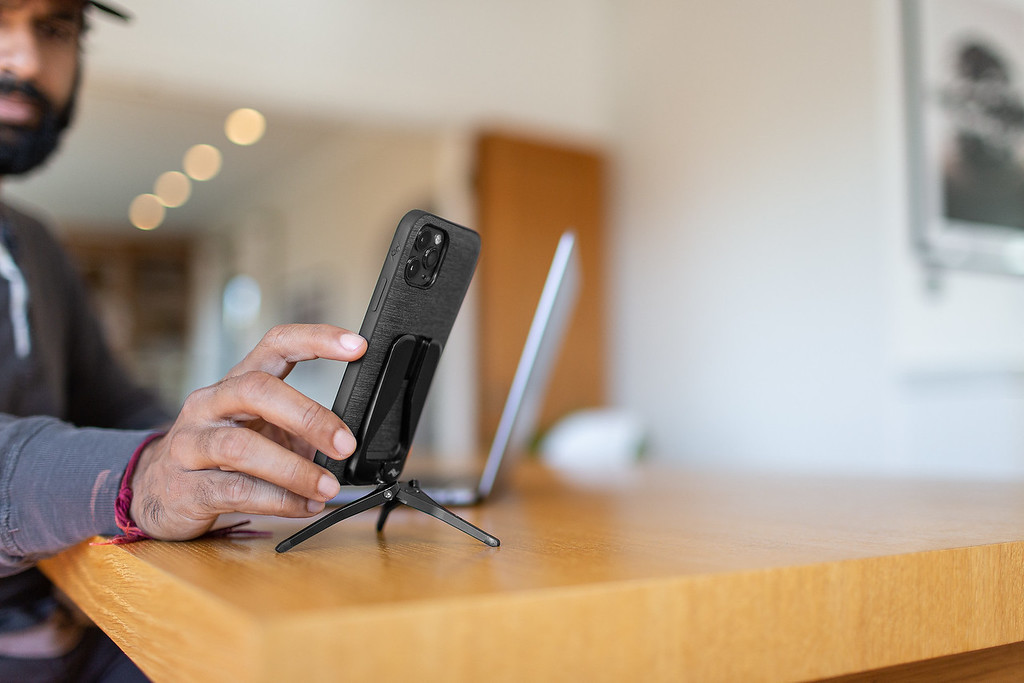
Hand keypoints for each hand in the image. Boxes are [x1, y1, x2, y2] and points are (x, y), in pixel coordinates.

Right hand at [128, 324, 366, 539]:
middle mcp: (210, 404)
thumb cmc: (220, 455)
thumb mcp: (262, 431)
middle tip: (345, 444)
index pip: (276, 344)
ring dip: (295, 470)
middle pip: (257, 391)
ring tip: (328, 487)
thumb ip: (303, 433)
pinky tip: (305, 507)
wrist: (155, 491)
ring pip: (241, 447)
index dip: (317, 339)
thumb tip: (352, 446)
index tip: (358, 347)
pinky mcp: (186, 487)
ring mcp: (192, 444)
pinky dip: (278, 501)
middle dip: (308, 416)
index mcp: (238, 382)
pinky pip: (235, 491)